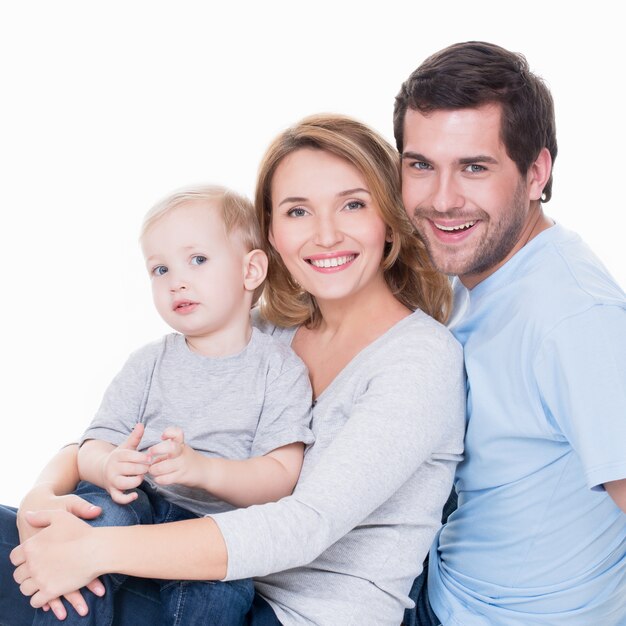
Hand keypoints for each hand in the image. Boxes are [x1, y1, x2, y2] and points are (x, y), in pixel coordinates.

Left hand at [17, 484, 104, 619]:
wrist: (98, 549)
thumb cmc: (81, 531)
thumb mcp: (61, 516)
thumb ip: (41, 516)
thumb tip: (27, 516)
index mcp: (31, 546)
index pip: (14, 557)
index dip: (22, 559)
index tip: (31, 559)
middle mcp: (32, 564)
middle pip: (18, 575)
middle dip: (26, 574)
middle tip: (37, 571)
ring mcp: (40, 579)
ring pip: (25, 589)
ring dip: (31, 587)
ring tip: (41, 583)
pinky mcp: (50, 592)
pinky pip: (36, 601)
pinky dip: (39, 600)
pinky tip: (46, 594)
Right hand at [102, 423, 150, 503]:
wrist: (103, 470)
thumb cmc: (120, 457)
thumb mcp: (126, 446)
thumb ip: (135, 437)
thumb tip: (141, 424)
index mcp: (117, 456)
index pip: (131, 456)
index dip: (143, 457)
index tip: (150, 458)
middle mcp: (113, 468)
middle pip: (131, 469)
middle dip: (143, 469)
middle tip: (148, 468)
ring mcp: (112, 481)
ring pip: (125, 483)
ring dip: (136, 481)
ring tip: (141, 477)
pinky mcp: (112, 491)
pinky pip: (118, 498)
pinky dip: (126, 498)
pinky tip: (135, 495)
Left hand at [148, 427, 203, 487]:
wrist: (206, 471)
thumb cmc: (187, 459)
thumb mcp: (181, 448)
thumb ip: (166, 448)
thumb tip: (148, 455)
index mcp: (181, 444)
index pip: (177, 433)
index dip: (168, 432)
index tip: (162, 437)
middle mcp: (182, 453)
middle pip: (169, 447)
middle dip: (156, 450)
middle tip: (149, 455)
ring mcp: (182, 465)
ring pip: (162, 467)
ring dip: (153, 469)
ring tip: (153, 470)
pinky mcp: (181, 477)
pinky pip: (165, 479)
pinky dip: (158, 479)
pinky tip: (159, 477)